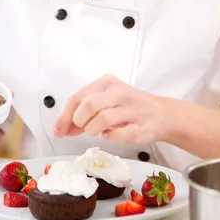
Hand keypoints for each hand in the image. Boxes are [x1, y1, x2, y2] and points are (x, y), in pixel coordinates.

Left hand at [52, 74, 171, 145]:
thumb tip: (61, 128)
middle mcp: (119, 93)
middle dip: (78, 121)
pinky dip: (110, 137)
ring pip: (102, 119)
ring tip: (96, 132)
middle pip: (88, 105)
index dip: (64, 116)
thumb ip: (84, 113)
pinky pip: (119, 134)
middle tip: (81, 128)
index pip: (78, 97)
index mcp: (107, 83)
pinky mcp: (141, 127)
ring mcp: (131, 109)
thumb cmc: (129, 107)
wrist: (162, 114)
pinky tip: (109, 135)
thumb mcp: (106, 102)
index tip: (58, 130)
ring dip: (92, 130)